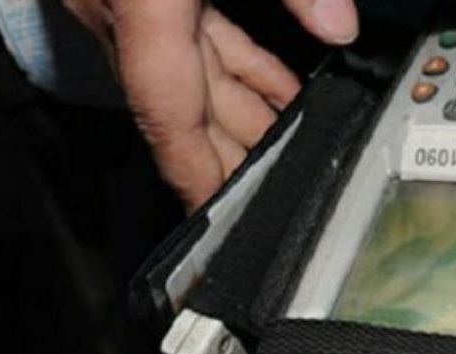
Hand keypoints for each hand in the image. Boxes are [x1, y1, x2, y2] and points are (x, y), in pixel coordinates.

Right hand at [63, 0, 358, 211]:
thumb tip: (338, 27)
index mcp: (140, 5)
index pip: (170, 122)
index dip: (197, 182)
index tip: (219, 229)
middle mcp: (116, 14)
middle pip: (183, 113)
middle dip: (236, 160)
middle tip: (282, 198)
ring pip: (184, 79)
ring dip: (242, 116)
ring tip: (294, 150)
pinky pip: (184, 38)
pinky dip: (233, 64)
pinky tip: (276, 86)